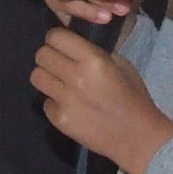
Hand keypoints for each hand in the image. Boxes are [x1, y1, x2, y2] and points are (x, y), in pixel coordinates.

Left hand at [31, 28, 172, 173]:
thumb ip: (96, 53)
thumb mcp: (122, 65)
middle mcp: (75, 77)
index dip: (57, 39)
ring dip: (47, 77)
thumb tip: (75, 48)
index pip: (55, 36)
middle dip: (49, 56)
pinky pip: (45, 102)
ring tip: (60, 84)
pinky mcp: (59, 119)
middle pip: (41, 55)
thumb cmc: (134, 98)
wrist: (136, 137)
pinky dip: (54, 102)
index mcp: (93, 59)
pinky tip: (69, 107)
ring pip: (36, 77)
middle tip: (60, 64)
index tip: (62, 45)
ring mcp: (65, 100)